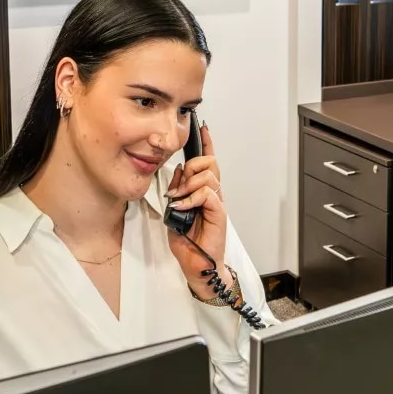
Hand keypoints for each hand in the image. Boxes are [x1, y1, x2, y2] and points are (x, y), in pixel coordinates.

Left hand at [166, 123, 229, 298]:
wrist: (197, 264)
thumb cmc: (187, 242)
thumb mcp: (173, 211)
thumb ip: (176, 191)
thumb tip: (175, 173)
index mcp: (203, 191)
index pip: (208, 162)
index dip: (207, 144)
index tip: (203, 128)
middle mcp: (213, 194)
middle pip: (209, 163)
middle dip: (190, 167)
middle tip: (178, 186)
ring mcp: (217, 203)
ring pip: (207, 175)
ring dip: (188, 184)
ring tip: (178, 200)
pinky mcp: (219, 213)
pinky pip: (207, 193)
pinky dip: (191, 198)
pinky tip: (182, 207)